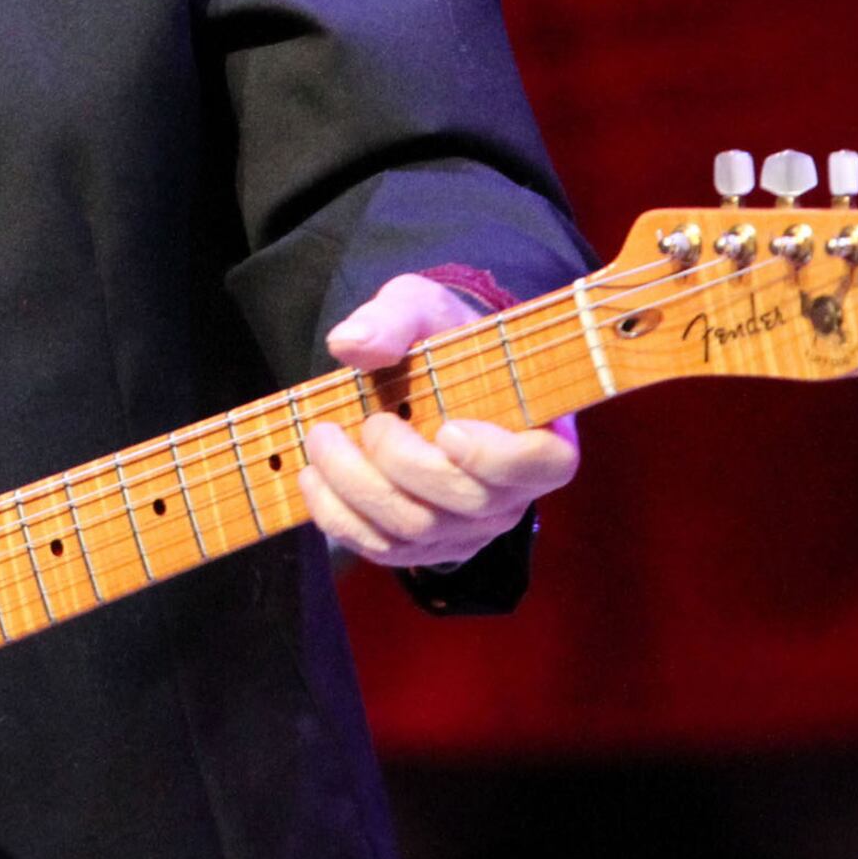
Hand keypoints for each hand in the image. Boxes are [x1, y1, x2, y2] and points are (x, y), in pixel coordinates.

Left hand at [300, 271, 579, 569]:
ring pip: (415, 531)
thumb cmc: (440, 340)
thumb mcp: (421, 308)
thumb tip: (349, 343)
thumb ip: (392, 319)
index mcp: (539, 432)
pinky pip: (384, 550)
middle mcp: (513, 493)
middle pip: (462, 502)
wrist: (426, 375)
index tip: (448, 429)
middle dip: (398, 463)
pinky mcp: (426, 545)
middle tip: (365, 420)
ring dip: (356, 488)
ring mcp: (470, 527)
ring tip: (322, 441)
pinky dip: (340, 517)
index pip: (542, 465)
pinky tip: (315, 478)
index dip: (496, 457)